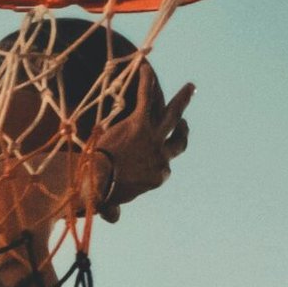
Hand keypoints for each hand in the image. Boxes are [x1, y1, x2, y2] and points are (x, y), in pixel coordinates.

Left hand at [94, 81, 191, 221]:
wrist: (97, 181)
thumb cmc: (101, 194)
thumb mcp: (110, 204)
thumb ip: (113, 209)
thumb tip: (113, 218)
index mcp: (158, 177)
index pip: (164, 166)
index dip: (157, 162)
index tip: (150, 158)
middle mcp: (161, 156)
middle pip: (179, 142)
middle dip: (182, 131)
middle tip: (183, 122)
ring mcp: (152, 138)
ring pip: (172, 115)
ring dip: (182, 100)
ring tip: (190, 87)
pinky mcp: (139, 123)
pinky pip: (145, 99)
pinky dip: (146, 83)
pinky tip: (144, 68)